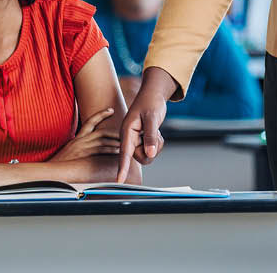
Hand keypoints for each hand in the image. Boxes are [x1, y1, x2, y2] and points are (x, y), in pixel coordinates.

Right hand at [51, 107, 119, 160]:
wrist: (49, 170)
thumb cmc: (60, 163)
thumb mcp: (69, 151)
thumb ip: (80, 147)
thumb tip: (91, 148)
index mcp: (77, 138)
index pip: (90, 122)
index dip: (101, 115)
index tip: (110, 110)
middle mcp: (80, 140)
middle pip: (101, 131)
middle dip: (114, 132)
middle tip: (125, 131)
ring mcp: (82, 147)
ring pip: (102, 140)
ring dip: (115, 142)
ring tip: (125, 143)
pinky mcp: (83, 155)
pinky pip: (100, 150)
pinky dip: (110, 150)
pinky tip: (118, 151)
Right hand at [116, 67, 176, 181]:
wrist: (153, 95)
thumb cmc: (150, 103)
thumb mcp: (152, 118)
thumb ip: (150, 136)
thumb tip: (150, 154)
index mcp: (126, 132)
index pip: (124, 153)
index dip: (122, 168)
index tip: (119, 180)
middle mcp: (129, 138)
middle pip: (140, 157)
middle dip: (151, 149)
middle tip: (155, 134)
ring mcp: (135, 140)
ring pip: (147, 155)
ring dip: (155, 146)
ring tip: (155, 131)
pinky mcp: (142, 140)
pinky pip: (151, 150)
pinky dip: (157, 143)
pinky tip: (155, 132)